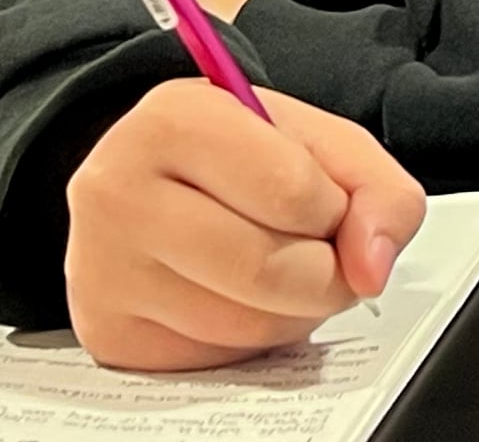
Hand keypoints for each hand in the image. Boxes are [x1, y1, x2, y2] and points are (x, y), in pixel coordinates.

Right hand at [65, 81, 428, 369]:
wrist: (141, 186)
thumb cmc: (228, 158)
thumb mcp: (310, 138)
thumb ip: (373, 186)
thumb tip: (372, 266)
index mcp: (175, 119)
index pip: (292, 191)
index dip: (331, 208)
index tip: (323, 202)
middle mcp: (120, 191)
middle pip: (271, 269)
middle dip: (322, 271)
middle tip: (311, 246)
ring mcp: (105, 269)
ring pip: (250, 326)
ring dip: (293, 310)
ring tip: (273, 266)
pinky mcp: (110, 333)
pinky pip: (217, 360)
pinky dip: (250, 340)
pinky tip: (233, 297)